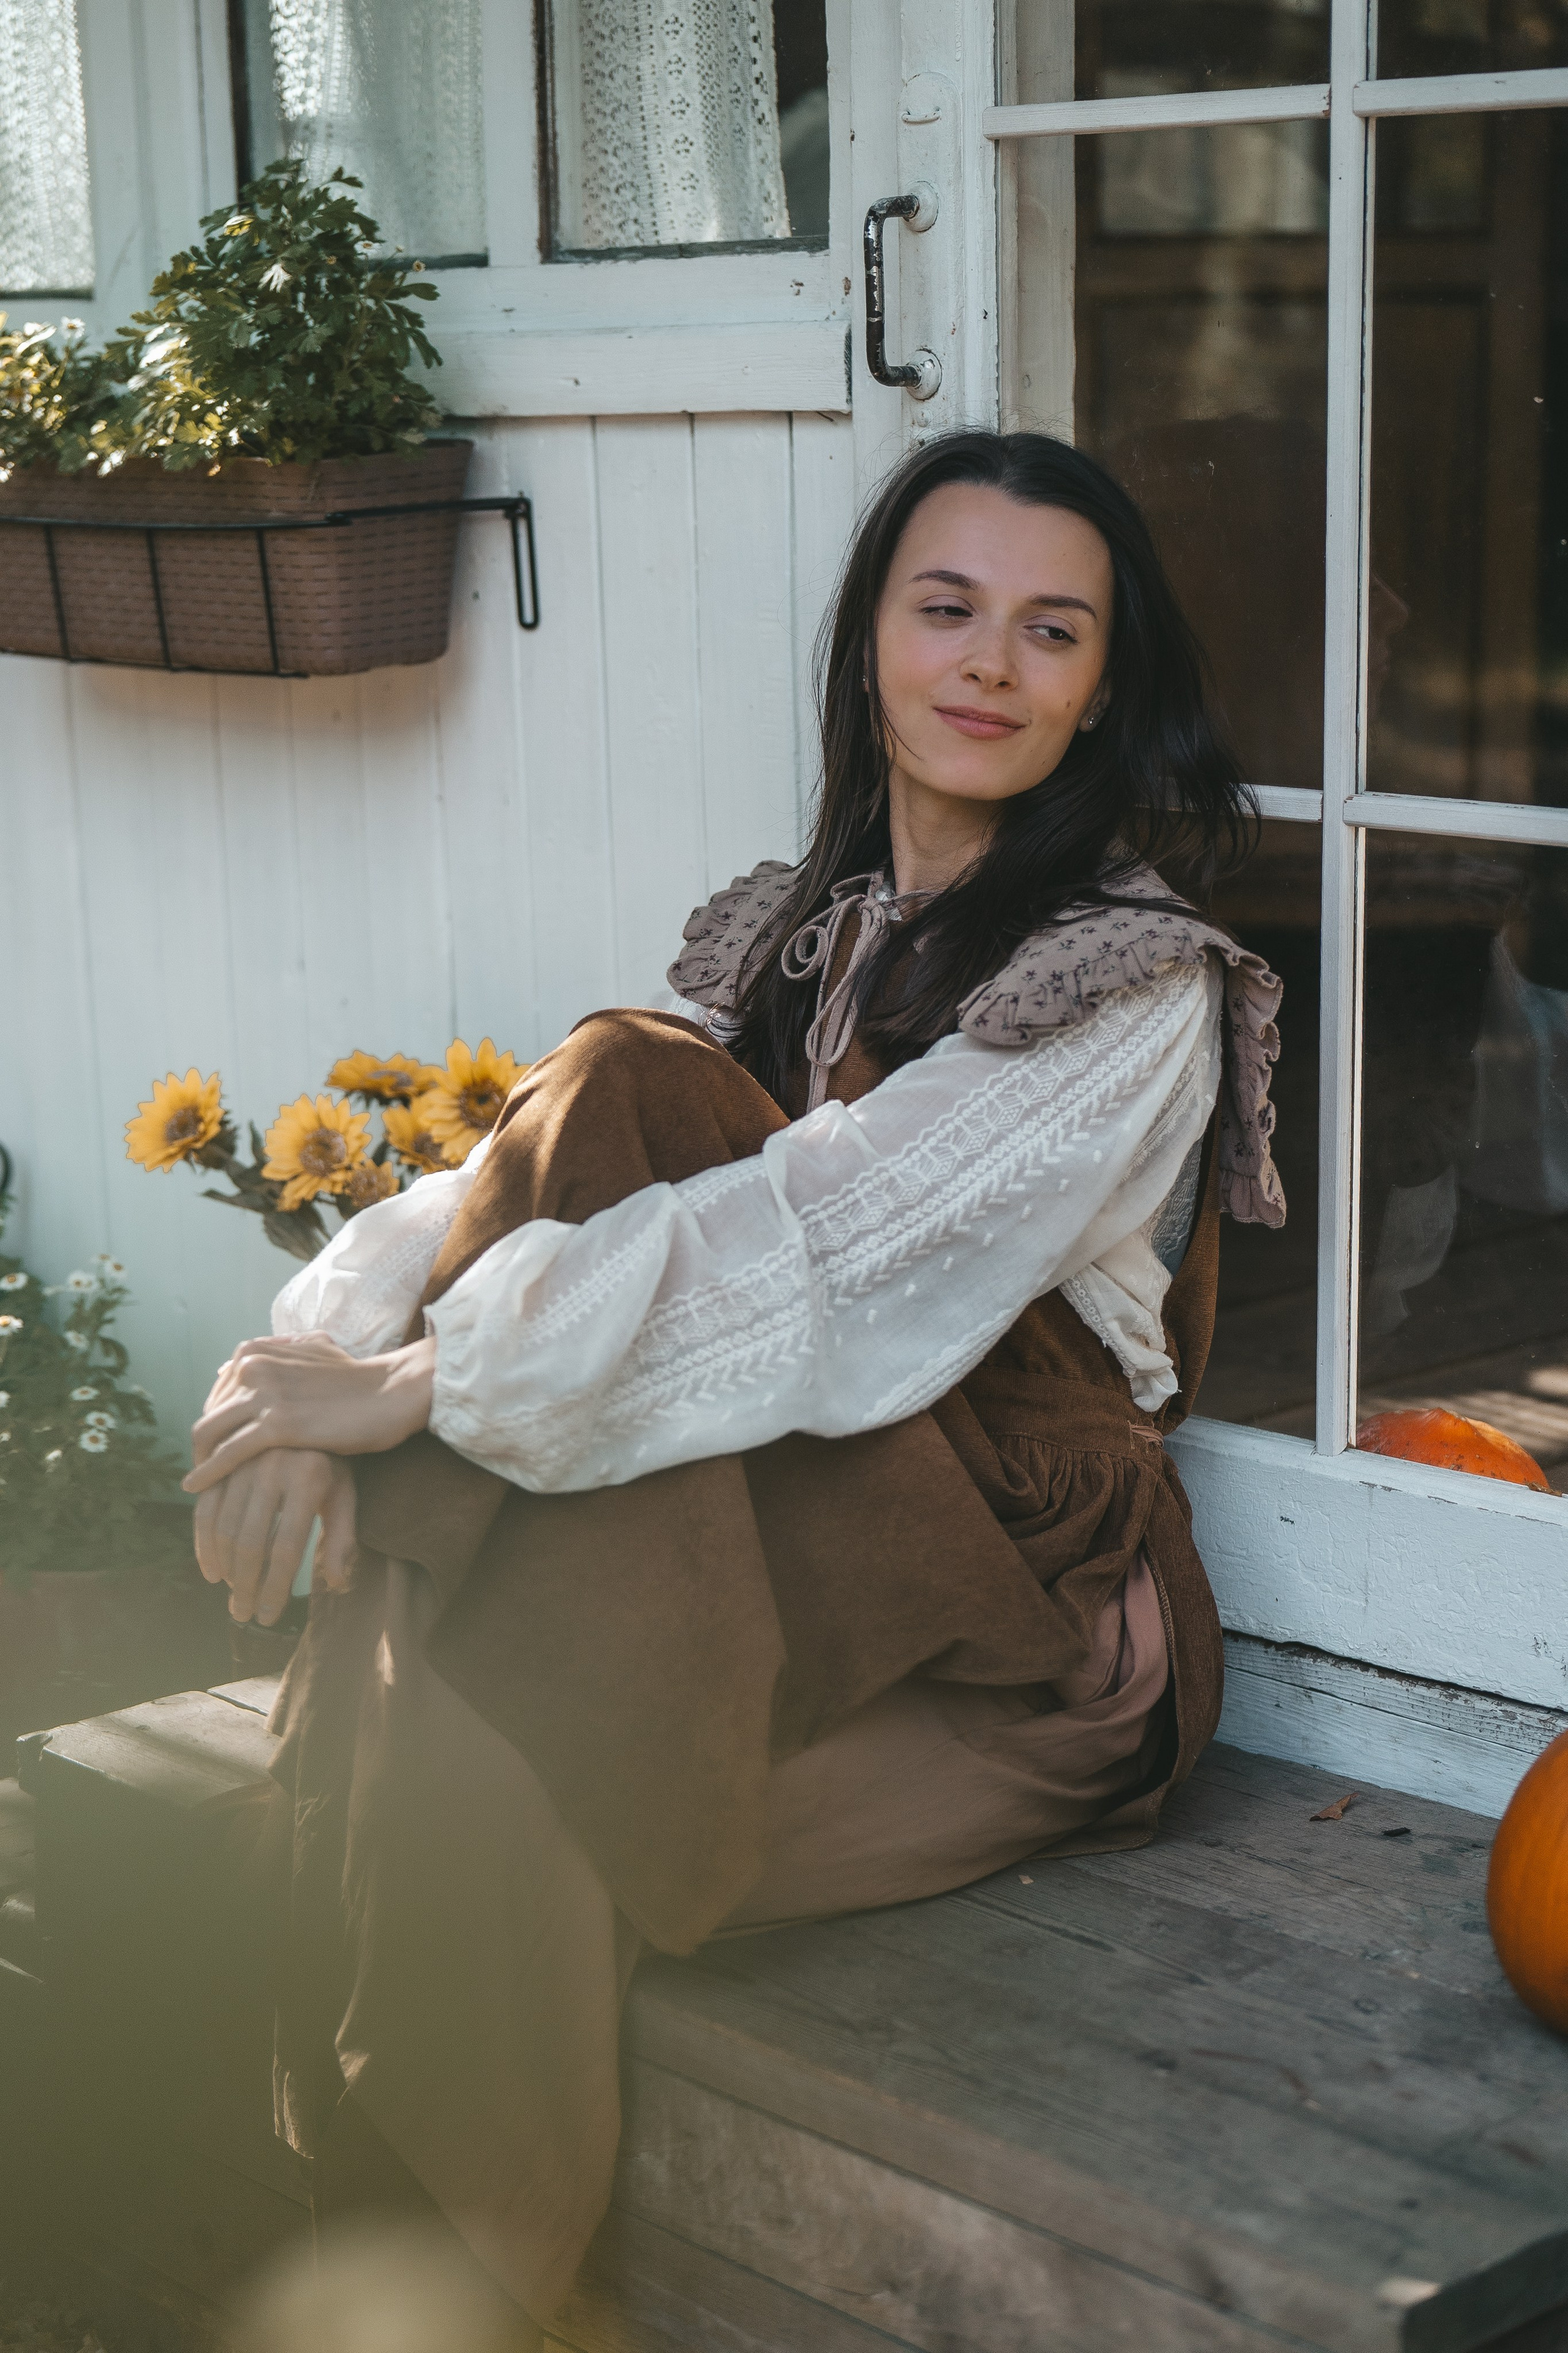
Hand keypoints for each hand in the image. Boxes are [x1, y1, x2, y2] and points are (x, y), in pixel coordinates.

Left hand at [184, 1331, 436, 1493]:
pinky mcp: (277, 1423)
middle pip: (209, 1413)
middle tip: (205, 1474)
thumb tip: (242, 1361)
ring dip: (200, 1462)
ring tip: (200, 1487)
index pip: (218, 1394)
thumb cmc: (358, 1379)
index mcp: (256, 1350)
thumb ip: (279, 1352)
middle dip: (203, 1446)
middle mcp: (253, 1365)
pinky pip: (229, 1452)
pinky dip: (208, 1473)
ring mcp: (264, 1392)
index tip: (215, 1449)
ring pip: (210, 1432)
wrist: (392, 1392)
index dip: (215, 1424)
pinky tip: (198, 1489)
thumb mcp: (313, 1351)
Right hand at [193, 1447, 358, 1625]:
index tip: (268, 1617)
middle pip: (251, 1543)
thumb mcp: (345, 1495)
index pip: (286, 1549)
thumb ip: (341, 1539)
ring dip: (224, 1570)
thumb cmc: (332, 1463)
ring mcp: (243, 1463)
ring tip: (233, 1597)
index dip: (275, 1588)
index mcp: (308, 1480)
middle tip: (243, 1614)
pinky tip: (212, 1572)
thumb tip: (338, 1584)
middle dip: (245, 1586)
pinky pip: (206, 1509)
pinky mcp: (222, 1462)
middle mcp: (272, 1469)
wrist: (304, 1412)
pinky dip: (204, 1544)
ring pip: (224, 1529)